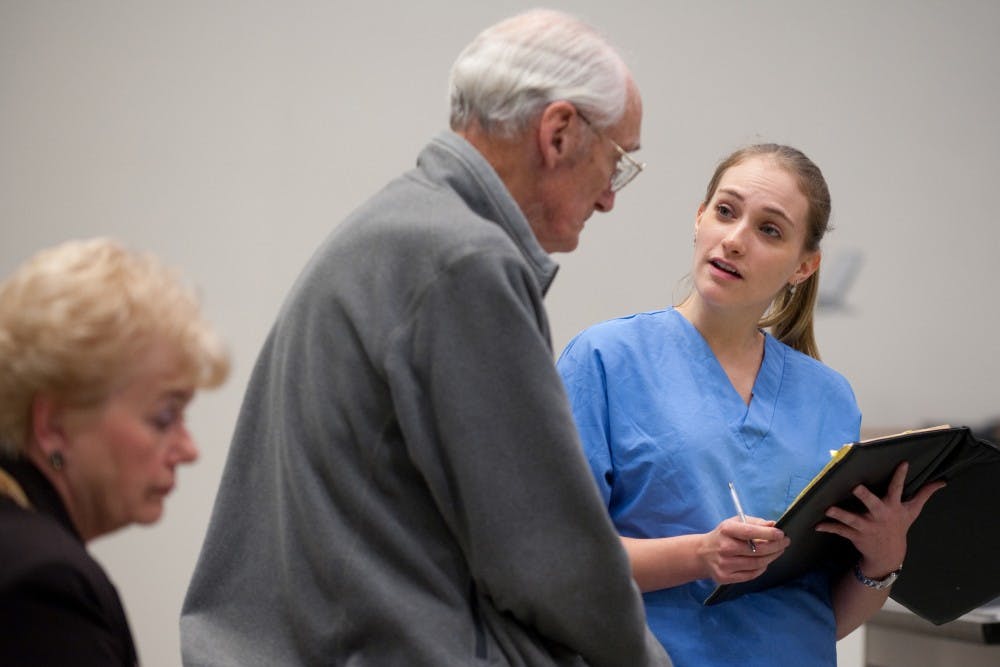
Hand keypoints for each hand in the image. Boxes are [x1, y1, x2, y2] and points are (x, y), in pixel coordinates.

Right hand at [697, 516, 788, 583]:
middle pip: (758, 550)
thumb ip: (755, 522)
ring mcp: (725, 564)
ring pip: (757, 563)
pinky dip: (761, 568)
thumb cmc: (723, 535)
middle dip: (776, 546)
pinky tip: (765, 561)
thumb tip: (773, 525)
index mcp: (726, 530)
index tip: (781, 534)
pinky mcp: (725, 577)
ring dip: (772, 557)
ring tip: (778, 551)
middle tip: (785, 542)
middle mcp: (725, 547)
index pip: (751, 532)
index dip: (769, 534)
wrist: (702, 553)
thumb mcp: (735, 522)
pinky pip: (751, 574)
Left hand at [815, 462, 945, 574]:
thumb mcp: (912, 511)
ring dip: (840, 514)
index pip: (898, 488)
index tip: (902, 463)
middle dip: (865, 496)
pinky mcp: (854, 534)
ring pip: (851, 519)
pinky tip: (817, 524)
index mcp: (892, 507)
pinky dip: (828, 527)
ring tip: (828, 508)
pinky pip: (839, 530)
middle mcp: (879, 516)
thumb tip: (942, 482)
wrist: (888, 554)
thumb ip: (924, 494)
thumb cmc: (899, 525)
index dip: (900, 476)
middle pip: (872, 504)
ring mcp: (866, 526)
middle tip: (855, 487)